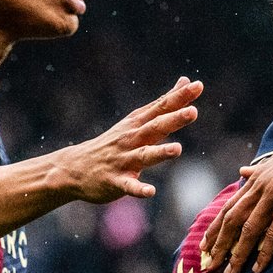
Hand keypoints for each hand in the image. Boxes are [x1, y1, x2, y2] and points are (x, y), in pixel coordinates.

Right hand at [53, 77, 200, 202]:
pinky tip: (150, 191)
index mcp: (138, 124)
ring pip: (144, 155)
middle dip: (174, 119)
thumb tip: (185, 81)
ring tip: (177, 149)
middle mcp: (131, 139)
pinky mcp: (116, 181)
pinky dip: (139, 189)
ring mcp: (123, 160)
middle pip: (156, 127)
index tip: (198, 85)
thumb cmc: (113, 143)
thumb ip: (163, 104)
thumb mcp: (137, 120)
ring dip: (160, 152)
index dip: (179, 97)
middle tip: (193, 111)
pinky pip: (129, 186)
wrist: (74, 168)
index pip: (161, 107)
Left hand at [204, 113, 272, 272]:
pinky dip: (264, 251)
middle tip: (208, 266)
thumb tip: (242, 172)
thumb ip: (259, 169)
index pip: (229, 207)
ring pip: (249, 230)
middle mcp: (260, 187)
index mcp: (257, 179)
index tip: (204, 245)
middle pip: (232, 221)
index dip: (215, 228)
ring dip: (237, 254)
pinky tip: (258, 267)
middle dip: (218, 245)